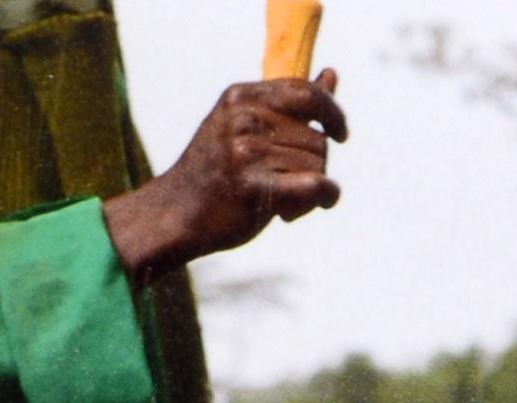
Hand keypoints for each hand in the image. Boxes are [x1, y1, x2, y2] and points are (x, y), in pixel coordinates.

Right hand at [101, 73, 346, 279]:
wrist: (177, 212)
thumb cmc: (218, 170)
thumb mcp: (247, 124)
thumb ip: (290, 103)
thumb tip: (331, 74)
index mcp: (240, 97)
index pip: (306, 94)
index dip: (332, 113)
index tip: (339, 134)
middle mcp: (243, 120)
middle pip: (316, 138)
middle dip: (316, 163)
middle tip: (292, 183)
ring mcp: (246, 153)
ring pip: (318, 165)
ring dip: (314, 187)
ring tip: (285, 199)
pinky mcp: (254, 187)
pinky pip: (316, 185)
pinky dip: (326, 196)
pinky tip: (321, 202)